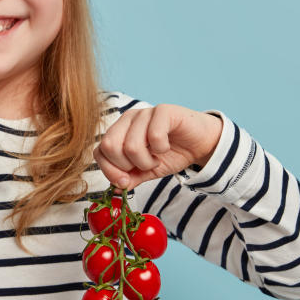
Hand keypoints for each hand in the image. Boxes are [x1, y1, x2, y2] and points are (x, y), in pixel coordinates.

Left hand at [94, 104, 222, 189]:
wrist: (200, 143)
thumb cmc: (171, 153)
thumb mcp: (147, 171)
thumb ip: (130, 178)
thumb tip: (115, 188)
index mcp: (119, 131)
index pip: (99, 151)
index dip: (110, 170)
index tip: (127, 180)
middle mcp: (128, 119)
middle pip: (109, 146)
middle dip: (127, 166)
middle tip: (145, 165)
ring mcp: (144, 113)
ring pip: (130, 146)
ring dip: (147, 161)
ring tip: (157, 157)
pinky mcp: (163, 111)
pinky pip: (153, 136)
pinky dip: (161, 149)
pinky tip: (166, 147)